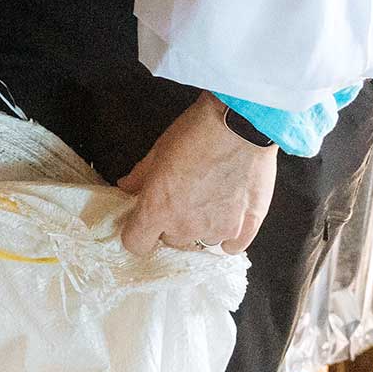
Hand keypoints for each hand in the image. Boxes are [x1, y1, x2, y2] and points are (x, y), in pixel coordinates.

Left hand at [115, 97, 277, 255]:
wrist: (240, 124)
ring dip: (200, 228)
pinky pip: (231, 247)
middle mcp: (186, 227)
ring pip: (201, 243)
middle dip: (171, 223)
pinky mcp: (246, 228)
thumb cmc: (197, 133)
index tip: (143, 221)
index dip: (137, 231)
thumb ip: (139, 177)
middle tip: (181, 199)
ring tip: (208, 200)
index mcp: (157, 210)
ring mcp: (217, 231)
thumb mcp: (157, 151)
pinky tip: (228, 215)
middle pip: (170, 241)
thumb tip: (126, 187)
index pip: (136, 243)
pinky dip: (228, 235)